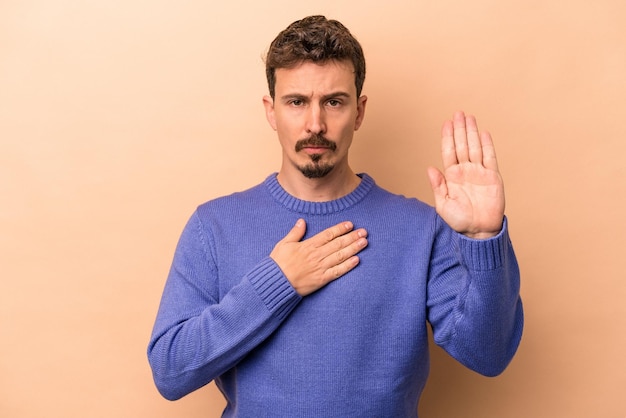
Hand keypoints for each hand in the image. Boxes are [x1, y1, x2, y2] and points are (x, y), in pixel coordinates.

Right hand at [270, 219, 367, 295]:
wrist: (275, 283)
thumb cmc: (278, 264)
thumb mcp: (283, 244)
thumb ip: (295, 233)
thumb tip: (302, 221)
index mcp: (308, 245)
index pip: (328, 234)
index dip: (340, 229)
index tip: (350, 224)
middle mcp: (317, 255)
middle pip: (338, 243)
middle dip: (352, 237)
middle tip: (364, 231)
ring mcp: (320, 267)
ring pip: (340, 256)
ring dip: (354, 248)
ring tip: (364, 242)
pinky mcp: (322, 279)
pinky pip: (337, 271)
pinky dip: (348, 266)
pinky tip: (356, 260)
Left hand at [427, 111, 504, 238]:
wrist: (478, 231)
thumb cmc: (458, 220)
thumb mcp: (443, 204)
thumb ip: (437, 186)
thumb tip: (430, 168)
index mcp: (452, 176)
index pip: (449, 152)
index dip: (448, 137)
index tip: (446, 123)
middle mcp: (465, 171)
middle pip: (462, 145)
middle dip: (459, 129)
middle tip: (458, 113)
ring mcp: (479, 173)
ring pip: (475, 147)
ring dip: (471, 132)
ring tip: (469, 117)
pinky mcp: (493, 177)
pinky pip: (490, 158)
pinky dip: (487, 145)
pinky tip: (483, 133)